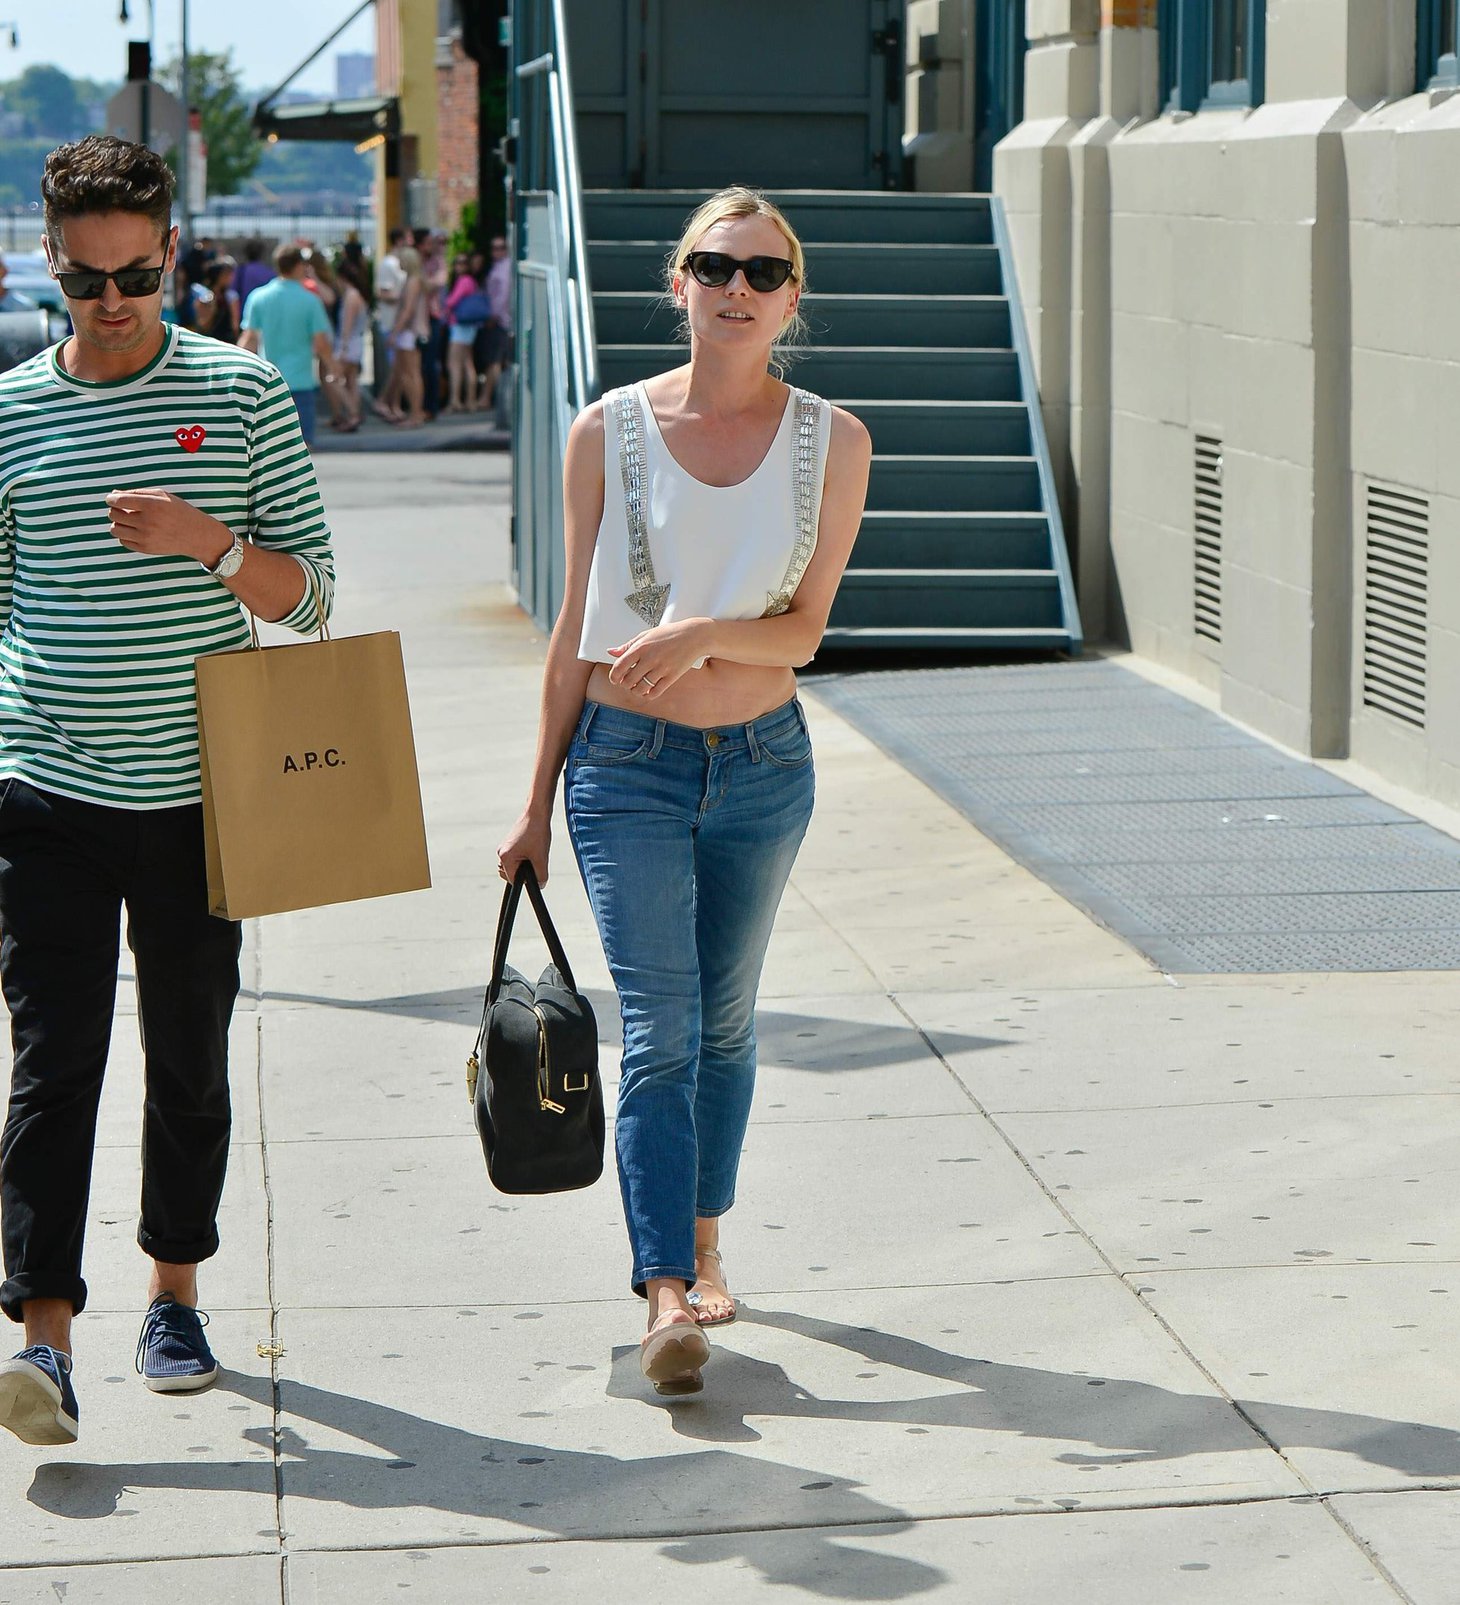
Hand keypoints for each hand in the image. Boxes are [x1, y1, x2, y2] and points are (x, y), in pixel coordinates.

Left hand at [105, 488, 228, 563]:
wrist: (197, 535)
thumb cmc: (179, 511)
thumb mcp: (162, 495)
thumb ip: (137, 493)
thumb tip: (113, 495)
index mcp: (151, 505)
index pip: (117, 501)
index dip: (111, 499)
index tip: (113, 499)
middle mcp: (147, 522)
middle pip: (113, 514)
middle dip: (116, 510)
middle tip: (125, 509)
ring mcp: (145, 537)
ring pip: (114, 529)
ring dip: (118, 523)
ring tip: (129, 521)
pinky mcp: (145, 549)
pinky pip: (123, 541)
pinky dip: (125, 535)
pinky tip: (136, 531)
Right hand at [497, 811, 550, 885]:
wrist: (537, 813)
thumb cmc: (537, 832)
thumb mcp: (541, 857)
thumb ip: (541, 875)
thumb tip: (540, 886)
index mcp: (505, 857)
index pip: (513, 880)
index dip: (526, 880)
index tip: (535, 874)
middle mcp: (501, 852)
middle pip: (511, 874)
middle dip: (524, 872)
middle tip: (536, 861)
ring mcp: (504, 847)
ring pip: (515, 866)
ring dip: (525, 864)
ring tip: (536, 853)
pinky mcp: (510, 844)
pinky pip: (516, 858)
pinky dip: (525, 857)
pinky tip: (533, 848)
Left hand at [606, 619, 708, 699]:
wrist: (694, 636)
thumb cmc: (669, 634)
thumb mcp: (646, 635)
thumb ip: (628, 645)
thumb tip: (611, 652)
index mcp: (641, 646)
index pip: (620, 666)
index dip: (614, 676)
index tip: (614, 679)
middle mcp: (650, 658)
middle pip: (628, 680)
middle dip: (625, 684)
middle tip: (627, 683)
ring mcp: (661, 668)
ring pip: (640, 688)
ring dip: (635, 691)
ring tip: (637, 687)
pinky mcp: (672, 676)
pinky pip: (655, 692)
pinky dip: (648, 695)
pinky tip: (648, 691)